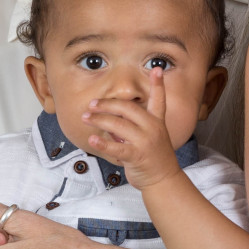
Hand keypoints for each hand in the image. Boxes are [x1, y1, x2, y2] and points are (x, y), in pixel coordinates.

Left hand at [80, 69, 179, 187]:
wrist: (163, 180)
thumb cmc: (154, 158)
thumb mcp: (150, 136)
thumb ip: (134, 126)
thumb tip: (111, 119)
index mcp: (157, 122)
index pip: (159, 99)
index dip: (158, 84)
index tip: (157, 68)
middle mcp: (153, 128)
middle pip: (128, 108)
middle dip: (107, 104)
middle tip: (92, 104)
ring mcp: (145, 141)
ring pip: (118, 125)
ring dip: (99, 119)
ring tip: (86, 118)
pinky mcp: (137, 156)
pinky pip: (116, 147)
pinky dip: (102, 143)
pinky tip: (91, 139)